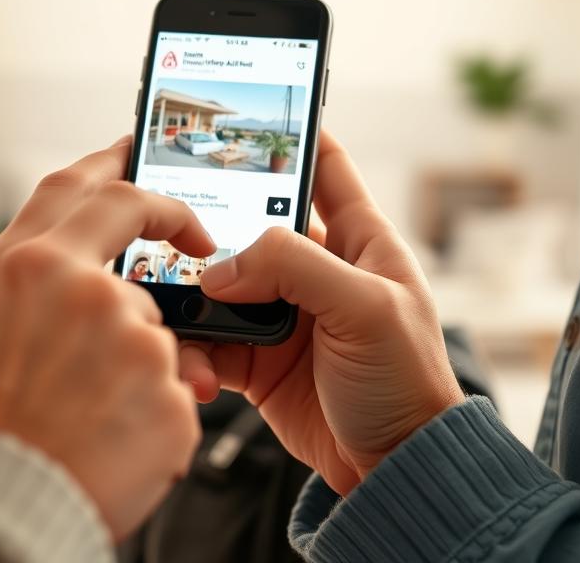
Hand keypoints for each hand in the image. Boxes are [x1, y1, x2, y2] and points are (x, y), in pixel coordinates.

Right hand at [0, 138, 216, 540]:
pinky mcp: (167, 395)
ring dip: (138, 359)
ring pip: (157, 329)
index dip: (119, 162)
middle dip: (178, 231)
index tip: (139, 152)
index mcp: (29, 268)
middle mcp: (85, 291)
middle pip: (146, 246)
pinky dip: (151, 410)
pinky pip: (174, 389)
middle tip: (192, 248)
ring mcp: (133, 342)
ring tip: (90, 407)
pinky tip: (111, 438)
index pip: (86, 189)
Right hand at [180, 132, 464, 495]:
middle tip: (173, 223)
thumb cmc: (406, 380)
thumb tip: (221, 268)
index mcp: (358, 239)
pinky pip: (213, 338)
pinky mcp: (259, 357)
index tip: (248, 113)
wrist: (392, 466)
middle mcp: (316, 269)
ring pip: (222, 283)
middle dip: (214, 223)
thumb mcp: (365, 308)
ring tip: (177, 310)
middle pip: (253, 224)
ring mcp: (284, 313)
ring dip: (196, 295)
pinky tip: (196, 363)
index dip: (293, 134)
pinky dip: (196, 347)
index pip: (325, 166)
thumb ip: (295, 268)